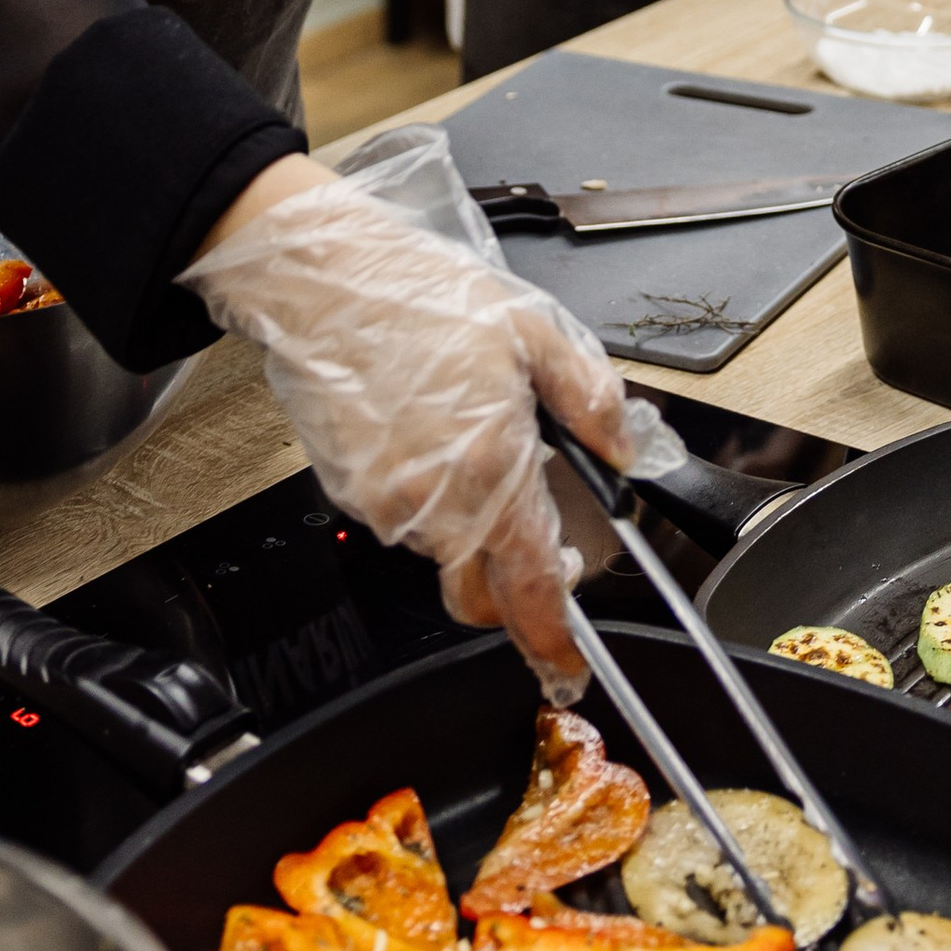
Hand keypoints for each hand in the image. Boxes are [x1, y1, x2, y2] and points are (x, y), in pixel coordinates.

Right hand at [181, 162, 645, 692]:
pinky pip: (402, 518)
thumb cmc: (419, 297)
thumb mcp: (532, 331)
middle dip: (513, 589)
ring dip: (468, 524)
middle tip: (539, 542)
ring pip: (442, 550)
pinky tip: (430, 433)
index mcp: (491, 469)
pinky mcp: (349, 489)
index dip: (553, 643)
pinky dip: (426, 497)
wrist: (324, 281)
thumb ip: (589, 400)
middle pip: (480, 592)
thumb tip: (626, 447)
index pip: (530, 590)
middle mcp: (434, 504)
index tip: (569, 670)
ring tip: (474, 440)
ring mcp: (384, 503)